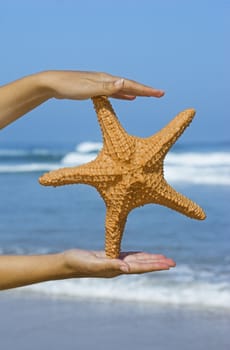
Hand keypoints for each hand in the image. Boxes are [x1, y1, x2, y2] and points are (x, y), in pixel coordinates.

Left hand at [42, 70, 164, 100]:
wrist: (52, 84)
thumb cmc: (69, 87)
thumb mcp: (89, 89)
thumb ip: (107, 88)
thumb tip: (125, 83)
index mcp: (107, 80)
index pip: (131, 85)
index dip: (146, 90)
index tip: (160, 93)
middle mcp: (106, 80)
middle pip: (130, 85)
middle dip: (145, 91)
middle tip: (160, 94)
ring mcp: (101, 84)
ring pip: (123, 89)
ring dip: (136, 92)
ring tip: (147, 95)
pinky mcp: (95, 90)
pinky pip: (114, 93)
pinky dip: (123, 95)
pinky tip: (127, 98)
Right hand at [62, 249, 175, 277]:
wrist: (67, 263)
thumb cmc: (77, 263)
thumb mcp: (93, 263)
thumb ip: (109, 265)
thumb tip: (127, 268)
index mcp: (117, 269)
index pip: (140, 268)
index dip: (154, 266)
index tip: (168, 265)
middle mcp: (119, 267)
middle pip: (143, 265)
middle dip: (158, 263)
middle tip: (173, 262)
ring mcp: (115, 262)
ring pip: (138, 260)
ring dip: (151, 259)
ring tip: (164, 259)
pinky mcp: (110, 256)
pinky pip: (129, 255)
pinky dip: (139, 254)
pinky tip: (144, 254)